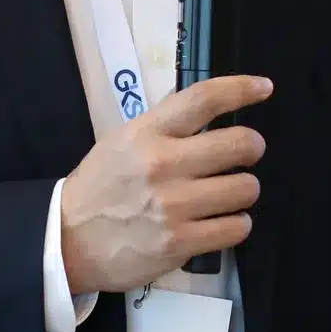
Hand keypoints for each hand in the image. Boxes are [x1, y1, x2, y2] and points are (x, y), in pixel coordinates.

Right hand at [58, 74, 271, 294]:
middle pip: (240, 144)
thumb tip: (209, 106)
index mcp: (146, 134)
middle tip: (244, 155)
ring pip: (245, 188)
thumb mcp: (122, 142)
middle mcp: (162, 165)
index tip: (263, 88)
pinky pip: (236, 227)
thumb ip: (164, 125)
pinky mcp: (180, 243)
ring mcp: (173, 206)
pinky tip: (219, 222)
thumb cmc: (100, 187)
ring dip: (243, 190)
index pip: (204, 99)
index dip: (241, 89)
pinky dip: (235, 224)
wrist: (67, 241)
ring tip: (225, 194)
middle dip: (251, 148)